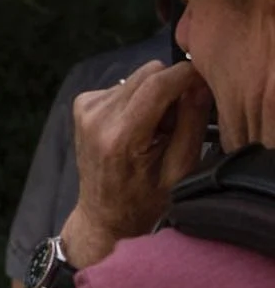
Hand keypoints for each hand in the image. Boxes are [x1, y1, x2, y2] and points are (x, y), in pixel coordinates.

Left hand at [62, 60, 211, 266]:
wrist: (103, 214)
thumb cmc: (145, 200)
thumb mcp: (179, 169)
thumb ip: (190, 123)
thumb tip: (199, 83)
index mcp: (120, 136)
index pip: (159, 82)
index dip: (188, 75)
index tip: (206, 80)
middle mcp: (96, 116)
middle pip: (149, 73)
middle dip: (171, 89)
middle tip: (174, 123)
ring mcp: (85, 108)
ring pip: (137, 77)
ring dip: (153, 96)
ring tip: (154, 131)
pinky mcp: (82, 104)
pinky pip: (122, 85)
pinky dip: (136, 100)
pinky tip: (136, 128)